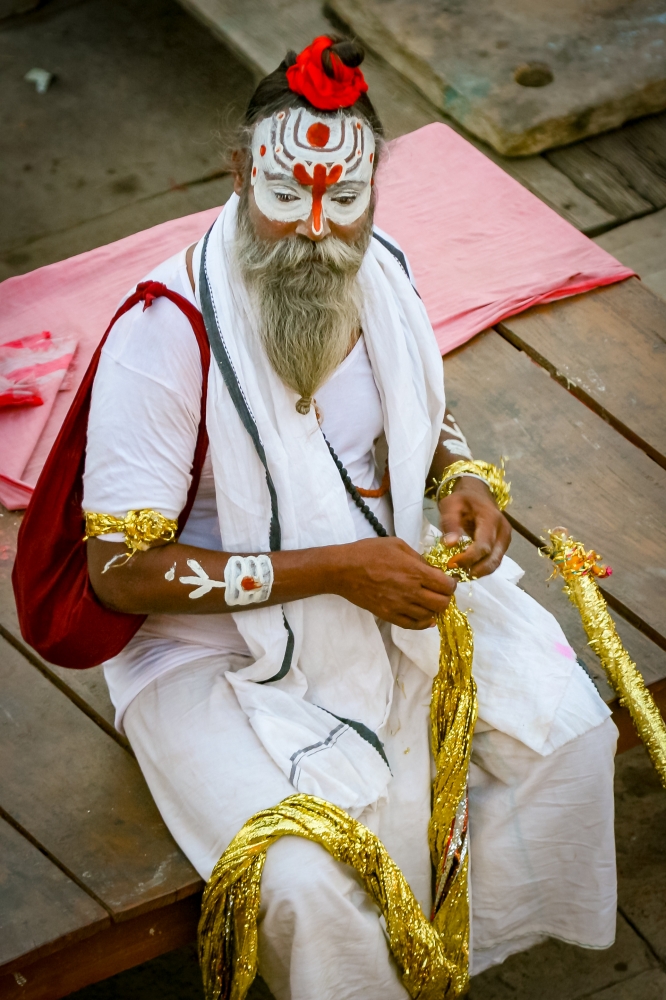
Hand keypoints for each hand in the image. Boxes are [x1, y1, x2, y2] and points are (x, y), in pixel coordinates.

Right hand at [331, 537, 455, 629]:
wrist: (343, 570)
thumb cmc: (369, 552)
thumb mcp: (397, 545)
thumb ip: (418, 557)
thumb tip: (431, 569)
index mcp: (414, 571)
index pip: (447, 586)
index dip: (451, 583)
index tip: (447, 580)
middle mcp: (410, 591)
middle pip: (442, 604)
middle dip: (445, 597)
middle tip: (439, 591)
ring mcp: (399, 606)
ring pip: (430, 616)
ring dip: (433, 609)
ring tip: (428, 601)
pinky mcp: (389, 615)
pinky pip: (413, 625)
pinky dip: (423, 622)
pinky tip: (425, 616)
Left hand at [437, 476, 510, 577]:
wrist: (477, 494)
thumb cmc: (462, 499)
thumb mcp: (450, 505)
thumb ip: (450, 523)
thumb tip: (450, 544)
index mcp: (491, 519)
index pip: (484, 545)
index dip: (469, 558)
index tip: (452, 564)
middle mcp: (503, 530)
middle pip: (493, 558)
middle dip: (475, 570)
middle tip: (456, 574)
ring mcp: (506, 538)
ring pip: (496, 562)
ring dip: (479, 572)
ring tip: (461, 574)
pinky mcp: (503, 544)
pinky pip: (495, 560)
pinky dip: (482, 567)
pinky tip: (468, 569)